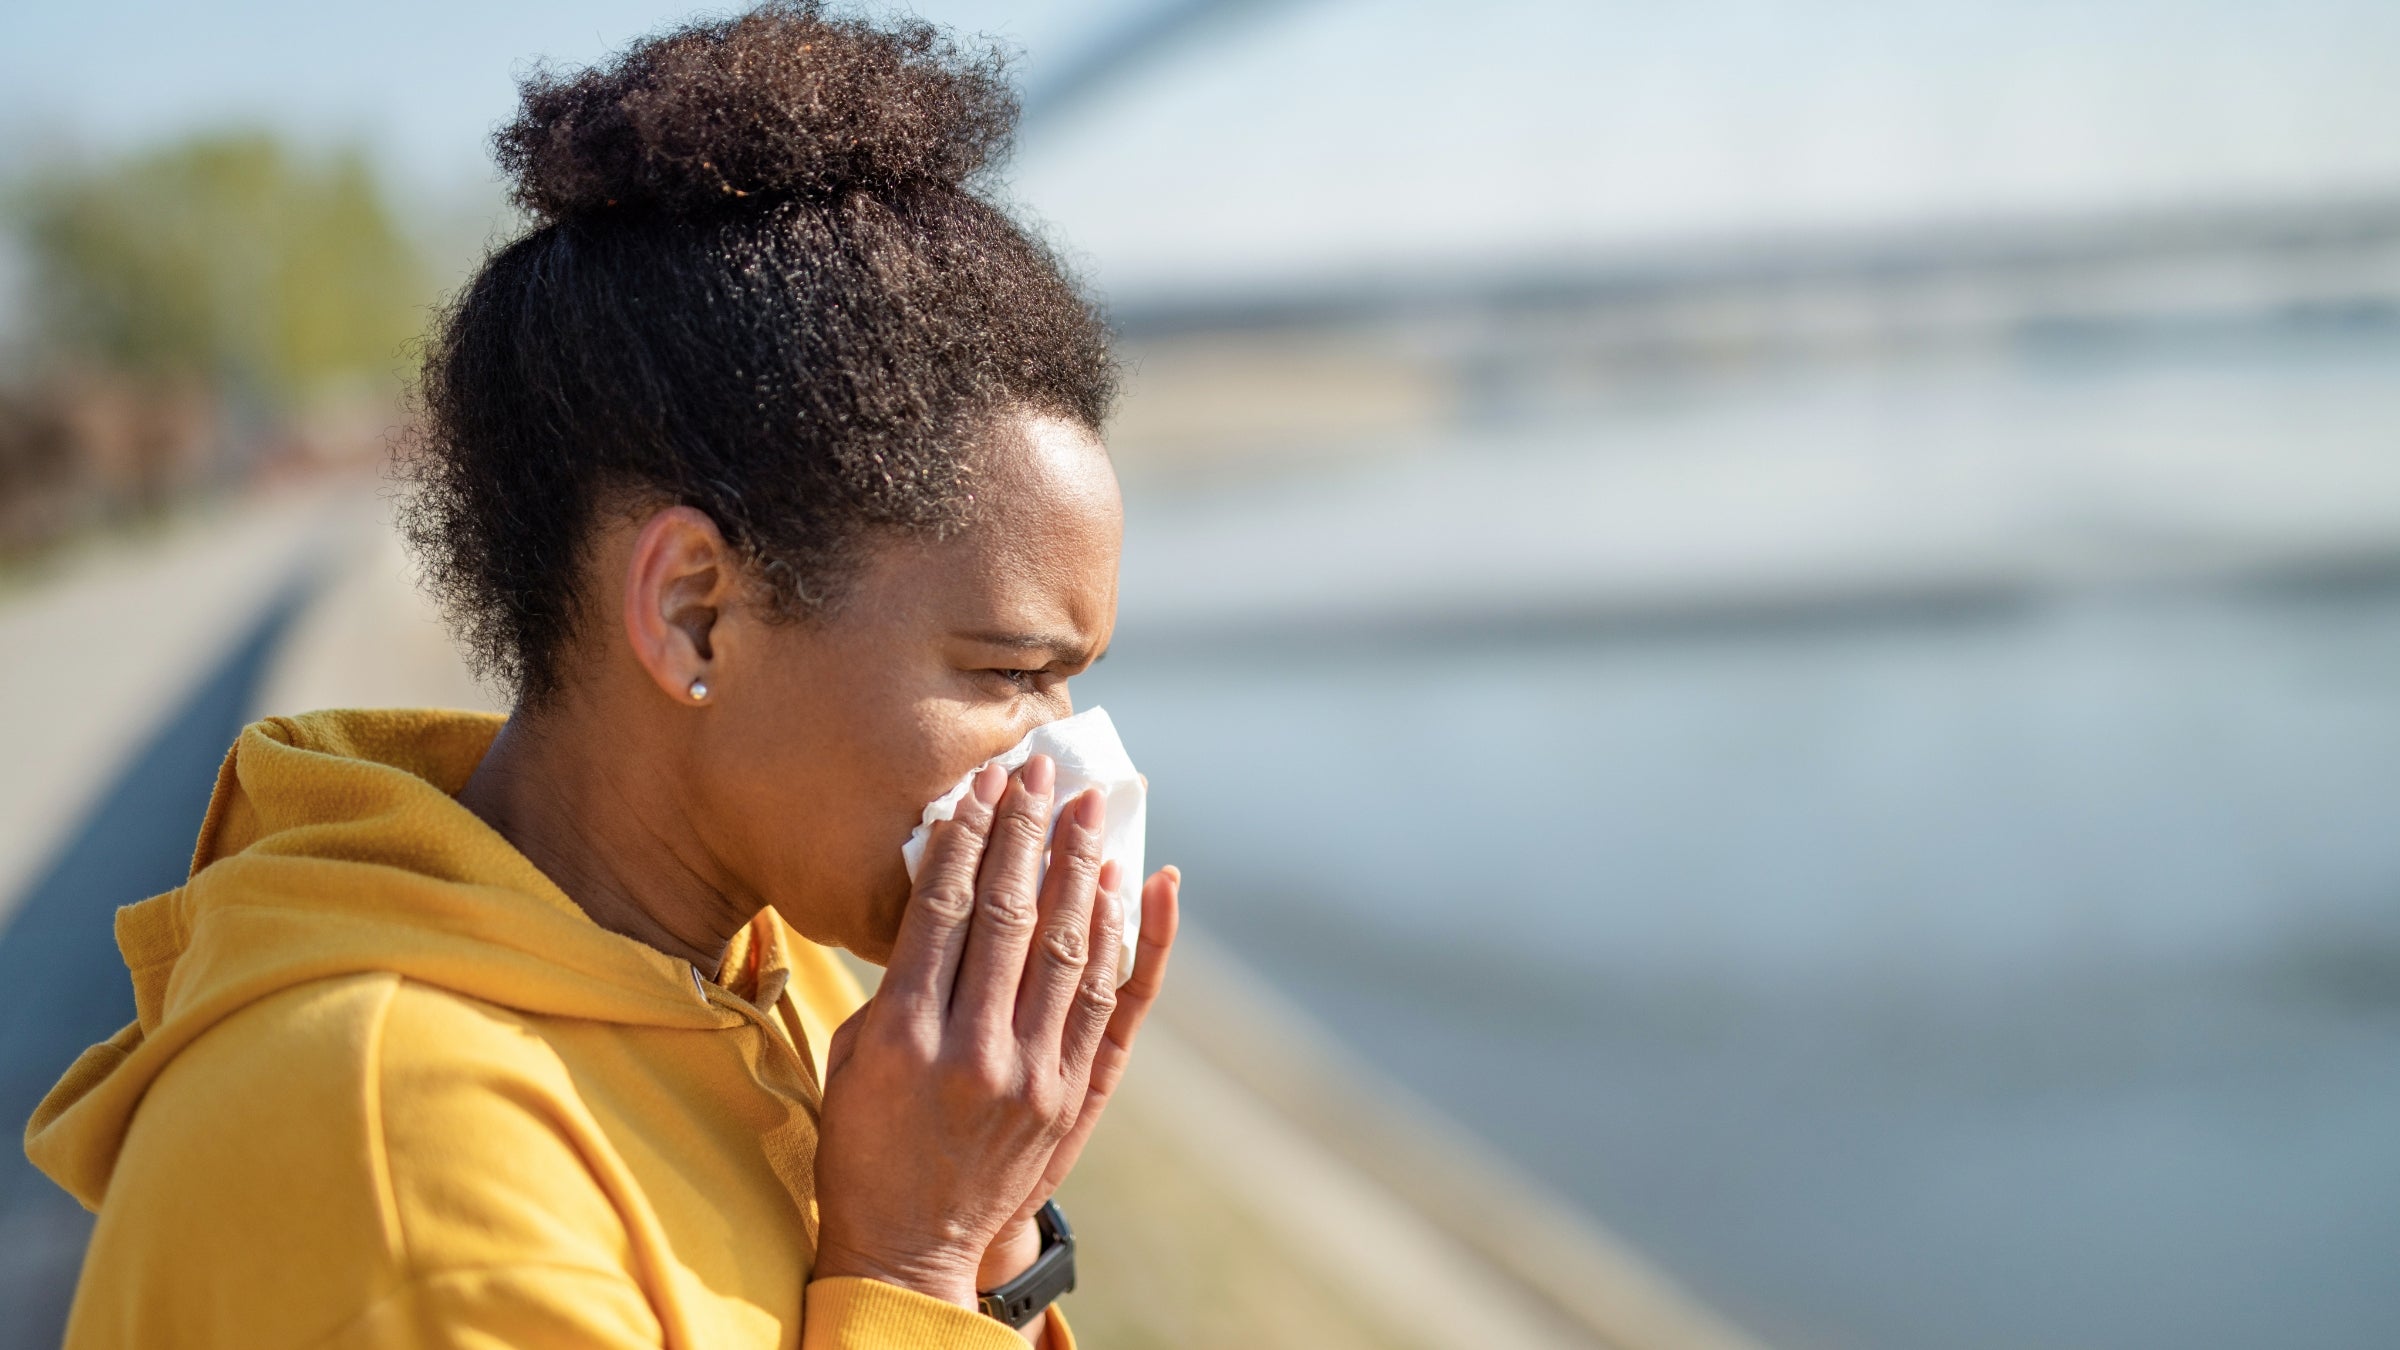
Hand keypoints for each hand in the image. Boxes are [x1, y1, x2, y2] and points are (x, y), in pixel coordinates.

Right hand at [811, 753, 1180, 1310]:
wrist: (912, 1252)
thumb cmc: (866, 1145)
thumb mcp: (852, 1059)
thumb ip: (895, 982)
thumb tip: (941, 895)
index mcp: (904, 1038)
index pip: (943, 911)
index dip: (968, 839)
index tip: (984, 787)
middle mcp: (975, 1053)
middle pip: (1011, 916)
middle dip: (1028, 835)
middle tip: (1043, 774)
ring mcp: (1033, 1077)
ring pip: (1071, 950)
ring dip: (1082, 870)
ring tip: (1089, 810)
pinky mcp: (1073, 1097)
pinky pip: (1113, 1004)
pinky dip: (1134, 941)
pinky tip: (1142, 887)